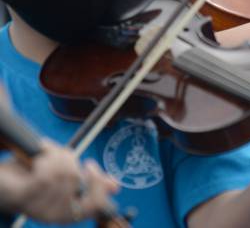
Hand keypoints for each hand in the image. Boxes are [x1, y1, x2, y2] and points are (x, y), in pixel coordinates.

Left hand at [0, 141, 117, 223]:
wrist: (1, 179)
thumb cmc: (34, 177)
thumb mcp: (67, 178)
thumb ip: (90, 183)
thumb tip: (115, 186)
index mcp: (68, 214)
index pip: (95, 205)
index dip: (97, 183)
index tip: (89, 165)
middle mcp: (55, 215)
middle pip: (77, 179)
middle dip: (69, 161)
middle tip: (59, 157)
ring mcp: (39, 207)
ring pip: (62, 172)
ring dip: (54, 157)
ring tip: (43, 159)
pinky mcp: (26, 197)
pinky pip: (46, 172)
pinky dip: (44, 159)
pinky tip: (36, 161)